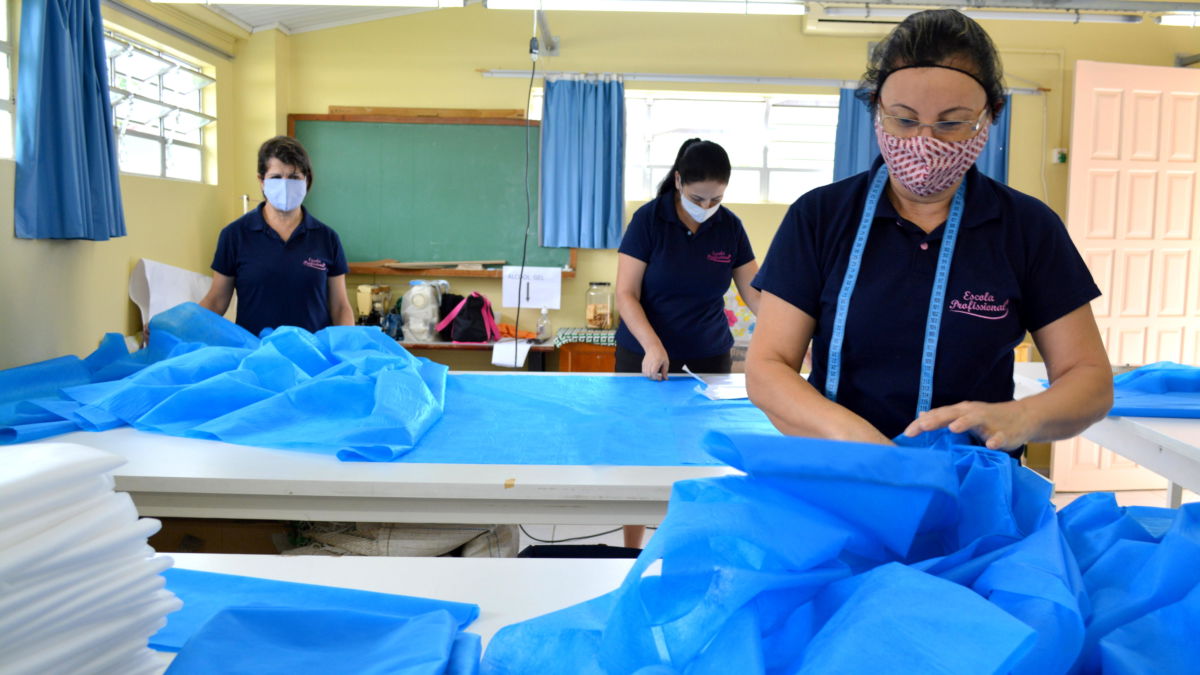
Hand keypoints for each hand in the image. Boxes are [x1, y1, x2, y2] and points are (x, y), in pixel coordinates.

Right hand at [642, 346, 669, 380]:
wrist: (653, 347)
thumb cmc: (661, 354)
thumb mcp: (666, 361)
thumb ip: (665, 370)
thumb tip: (665, 378)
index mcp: (656, 362)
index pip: (653, 373)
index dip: (656, 377)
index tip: (660, 378)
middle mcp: (650, 363)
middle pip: (649, 375)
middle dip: (654, 378)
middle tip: (658, 377)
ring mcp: (645, 363)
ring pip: (645, 374)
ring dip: (650, 377)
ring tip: (654, 375)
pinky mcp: (643, 363)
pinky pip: (643, 371)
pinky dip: (647, 374)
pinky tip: (651, 372)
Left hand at [901, 400, 1036, 450]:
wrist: (1023, 417)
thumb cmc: (988, 419)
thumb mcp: (964, 416)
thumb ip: (943, 417)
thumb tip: (921, 415)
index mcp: (960, 412)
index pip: (937, 415)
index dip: (922, 424)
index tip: (907, 433)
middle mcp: (972, 414)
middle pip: (951, 414)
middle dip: (936, 420)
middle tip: (922, 426)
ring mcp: (989, 422)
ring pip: (974, 420)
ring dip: (964, 423)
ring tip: (953, 429)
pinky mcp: (1004, 433)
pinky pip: (999, 437)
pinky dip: (995, 440)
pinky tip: (990, 445)